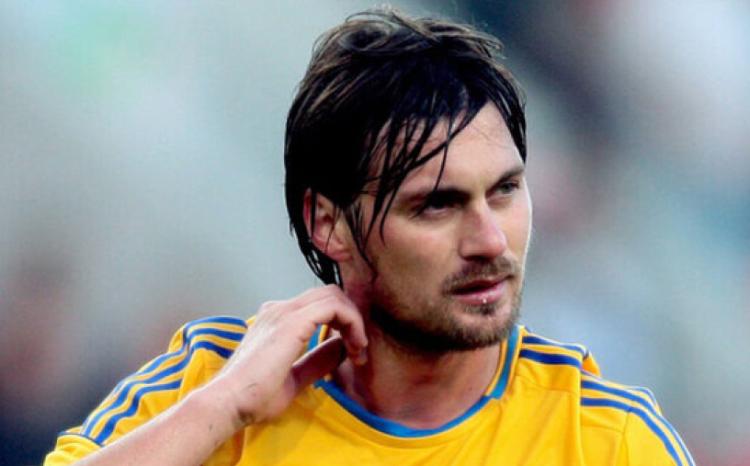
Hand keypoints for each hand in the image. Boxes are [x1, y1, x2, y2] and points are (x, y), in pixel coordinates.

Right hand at [205, 285, 367, 428]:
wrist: (229, 402)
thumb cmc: (253, 396)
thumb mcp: (295, 377)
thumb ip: (317, 360)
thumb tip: (341, 348)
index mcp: (277, 320)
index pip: (318, 305)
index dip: (342, 323)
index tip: (352, 352)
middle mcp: (279, 310)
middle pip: (328, 294)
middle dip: (351, 318)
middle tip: (358, 348)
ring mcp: (284, 311)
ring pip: (333, 296)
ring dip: (354, 320)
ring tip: (358, 349)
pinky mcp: (292, 321)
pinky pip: (334, 307)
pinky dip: (352, 322)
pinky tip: (354, 346)